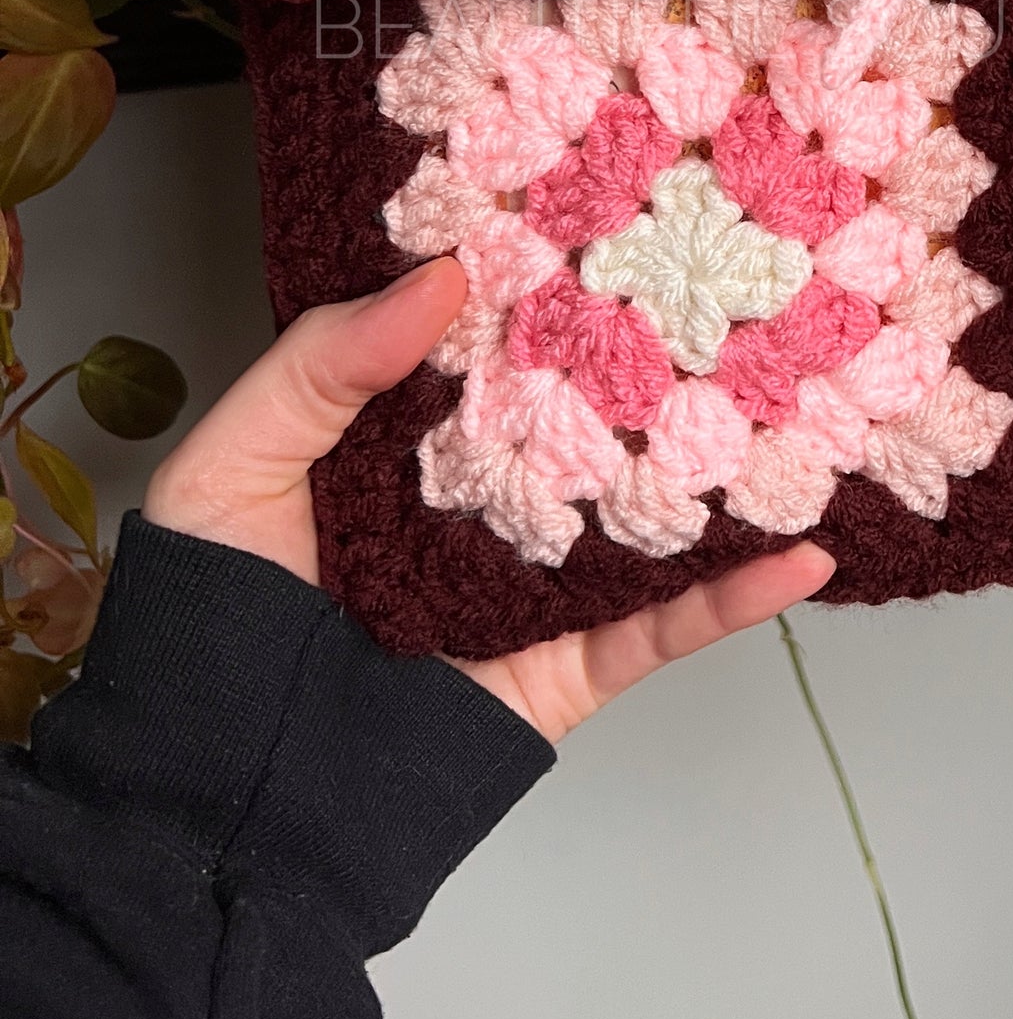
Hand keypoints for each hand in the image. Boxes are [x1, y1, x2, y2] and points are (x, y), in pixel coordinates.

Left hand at [142, 259, 833, 742]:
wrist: (212, 810)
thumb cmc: (201, 628)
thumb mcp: (233, 465)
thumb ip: (324, 366)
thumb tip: (445, 278)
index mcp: (396, 450)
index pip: (484, 351)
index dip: (540, 283)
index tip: (608, 207)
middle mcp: (474, 508)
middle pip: (583, 423)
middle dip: (655, 359)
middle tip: (735, 277)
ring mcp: (528, 589)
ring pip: (642, 517)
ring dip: (720, 471)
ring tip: (804, 400)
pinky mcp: (563, 670)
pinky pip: (658, 630)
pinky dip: (733, 600)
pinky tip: (800, 555)